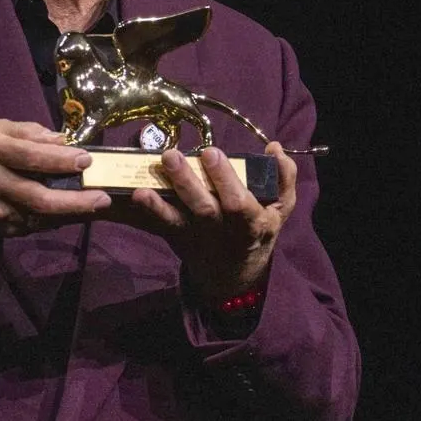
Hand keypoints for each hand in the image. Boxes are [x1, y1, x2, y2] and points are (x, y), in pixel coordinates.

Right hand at [0, 119, 110, 237]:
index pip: (31, 157)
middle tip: (103, 198)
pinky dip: (56, 220)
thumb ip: (30, 132)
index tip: (87, 160)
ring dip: (71, 214)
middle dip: (75, 200)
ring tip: (96, 207)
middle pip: (39, 197)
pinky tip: (73, 214)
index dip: (61, 160)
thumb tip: (63, 141)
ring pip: (39, 216)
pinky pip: (33, 226)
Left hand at [120, 142, 297, 300]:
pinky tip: (135, 194)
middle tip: (172, 155)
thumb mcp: (281, 207)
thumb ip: (284, 176)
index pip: (238, 204)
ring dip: (160, 198)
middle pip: (204, 209)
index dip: (225, 179)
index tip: (210, 152)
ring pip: (177, 219)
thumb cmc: (259, 229)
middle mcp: (221, 231)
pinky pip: (159, 225)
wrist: (235, 274)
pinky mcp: (176, 237)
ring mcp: (195, 236)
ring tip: (147, 176)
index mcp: (251, 224)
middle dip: (187, 182)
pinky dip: (147, 211)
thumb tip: (274, 147)